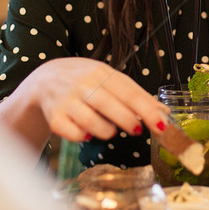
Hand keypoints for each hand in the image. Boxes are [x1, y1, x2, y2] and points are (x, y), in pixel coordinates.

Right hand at [25, 57, 169, 143]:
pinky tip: (87, 132)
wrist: (45, 80)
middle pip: (110, 106)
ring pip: (91, 123)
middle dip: (128, 121)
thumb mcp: (110, 79)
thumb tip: (162, 112)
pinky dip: (84, 137)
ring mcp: (67, 101)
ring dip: (106, 131)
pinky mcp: (54, 118)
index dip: (147, 110)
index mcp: (101, 72)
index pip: (129, 92)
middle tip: (137, 130)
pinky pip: (73, 134)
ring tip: (110, 130)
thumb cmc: (86, 81)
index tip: (161, 125)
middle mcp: (82, 84)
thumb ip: (135, 94)